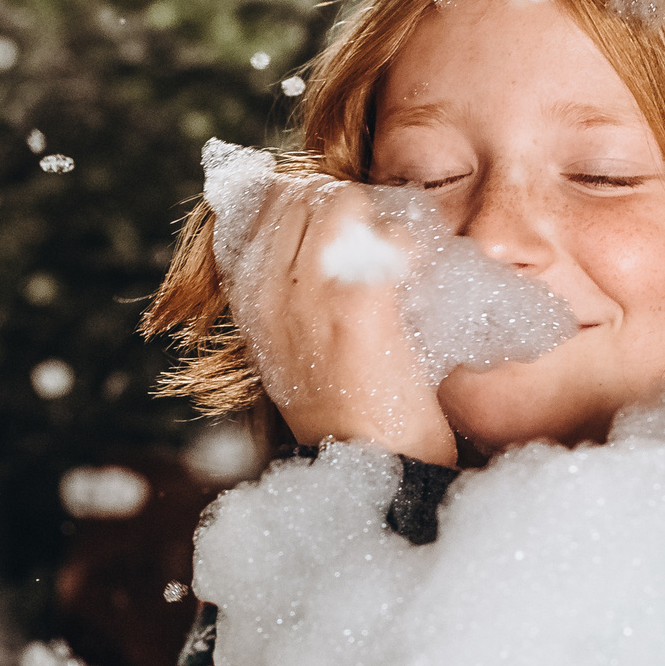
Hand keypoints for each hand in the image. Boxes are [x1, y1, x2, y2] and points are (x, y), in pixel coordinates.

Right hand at [220, 175, 457, 465]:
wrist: (368, 470)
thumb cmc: (342, 416)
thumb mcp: (289, 352)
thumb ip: (290, 298)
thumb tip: (316, 242)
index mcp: (248, 302)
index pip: (261, 205)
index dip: (305, 196)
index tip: (338, 218)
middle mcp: (268, 292)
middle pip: (302, 195)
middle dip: (345, 203)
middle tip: (377, 236)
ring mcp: (309, 295)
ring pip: (340, 202)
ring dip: (376, 220)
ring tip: (395, 256)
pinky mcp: (358, 305)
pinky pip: (384, 236)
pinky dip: (407, 246)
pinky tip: (416, 276)